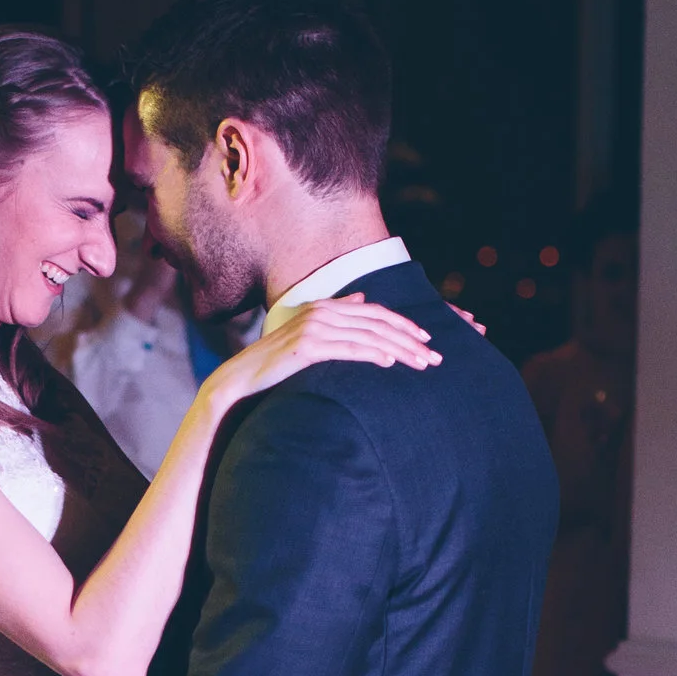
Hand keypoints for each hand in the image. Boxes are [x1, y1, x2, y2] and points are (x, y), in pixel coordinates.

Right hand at [212, 293, 441, 410]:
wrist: (243, 376)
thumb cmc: (277, 359)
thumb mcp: (309, 331)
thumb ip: (336, 313)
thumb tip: (362, 299)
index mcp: (325, 307)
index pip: (374, 312)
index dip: (403, 324)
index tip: (426, 338)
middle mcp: (321, 312)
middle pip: (377, 323)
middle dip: (409, 340)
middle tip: (433, 357)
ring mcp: (313, 328)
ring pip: (368, 336)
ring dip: (399, 351)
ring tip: (421, 364)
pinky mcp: (306, 347)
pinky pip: (348, 350)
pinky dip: (372, 354)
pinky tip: (390, 363)